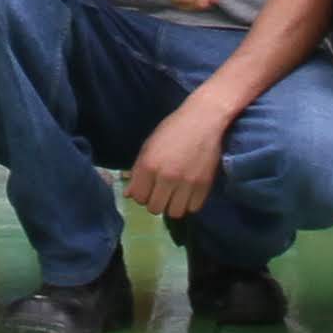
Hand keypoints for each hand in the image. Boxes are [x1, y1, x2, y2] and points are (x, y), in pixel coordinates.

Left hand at [126, 98, 227, 220]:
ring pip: (174, 213)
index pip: (138, 198)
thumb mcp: (149, 146)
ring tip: (175, 193)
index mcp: (149, 165)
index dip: (141, 194)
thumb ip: (137, 171)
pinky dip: (189, 203)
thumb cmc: (173, 129)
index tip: (148, 187)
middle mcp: (166, 177)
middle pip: (155, 208)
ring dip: (173, 205)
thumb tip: (128, 195)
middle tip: (162, 191)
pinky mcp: (204, 186)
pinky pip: (193, 208)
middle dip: (156, 201)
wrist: (204, 119)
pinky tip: (188, 192)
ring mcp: (186, 183)